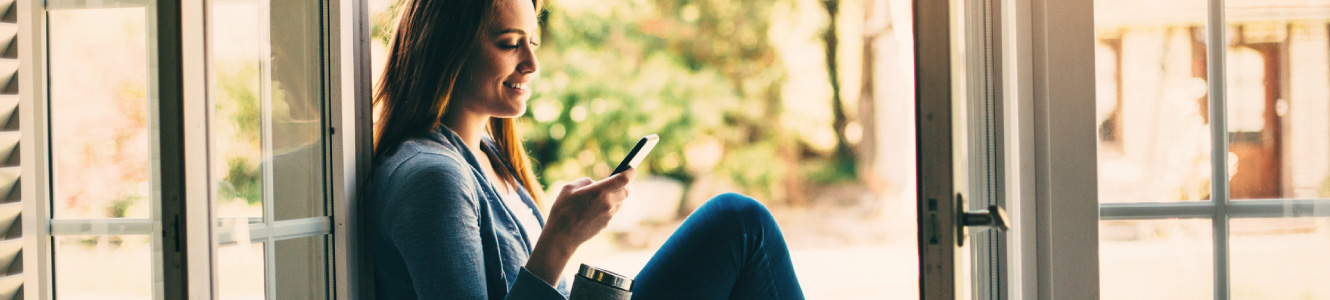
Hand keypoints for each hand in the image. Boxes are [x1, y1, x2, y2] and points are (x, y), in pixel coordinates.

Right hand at [525, 168, 636, 285]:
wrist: (562, 236)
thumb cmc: (562, 210)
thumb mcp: (569, 188)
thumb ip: (586, 182)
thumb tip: (596, 183)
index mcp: (599, 191)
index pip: (623, 179)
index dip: (630, 172)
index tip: (631, 169)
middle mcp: (607, 203)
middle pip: (626, 191)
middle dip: (625, 184)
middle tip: (620, 180)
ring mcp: (608, 215)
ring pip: (620, 202)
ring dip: (617, 196)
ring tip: (606, 193)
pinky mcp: (606, 224)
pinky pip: (612, 212)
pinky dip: (609, 206)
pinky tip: (597, 206)